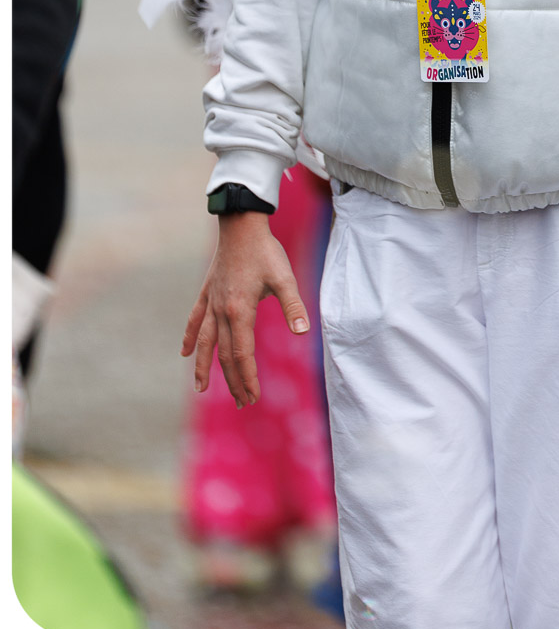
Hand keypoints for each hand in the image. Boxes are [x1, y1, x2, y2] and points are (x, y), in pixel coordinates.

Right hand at [180, 213, 309, 406]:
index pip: (242, 354)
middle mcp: (221, 311)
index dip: (247, 377)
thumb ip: (293, 306)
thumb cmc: (265, 251)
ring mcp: (211, 302)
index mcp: (240, 311)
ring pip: (204, 342)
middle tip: (241, 403)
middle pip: (224, 354)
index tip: (254, 397)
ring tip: (201, 390)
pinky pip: (195, 319)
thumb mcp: (284, 277)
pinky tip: (184, 352)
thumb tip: (303, 332)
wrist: (241, 225)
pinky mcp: (207, 292)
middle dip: (233, 380)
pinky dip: (189, 337)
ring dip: (203, 367)